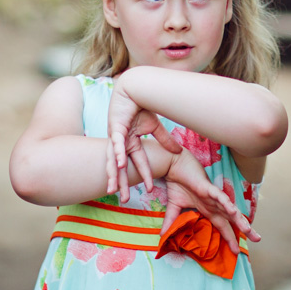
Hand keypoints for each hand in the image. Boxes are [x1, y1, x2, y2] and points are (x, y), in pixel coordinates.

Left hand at [106, 79, 182, 202]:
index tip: (149, 190)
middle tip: (123, 200)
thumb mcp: (156, 126)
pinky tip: (119, 165)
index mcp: (131, 143)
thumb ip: (165, 140)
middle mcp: (122, 143)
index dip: (145, 176)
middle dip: (122, 184)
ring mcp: (116, 137)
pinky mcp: (115, 128)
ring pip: (113, 160)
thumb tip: (178, 152)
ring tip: (112, 190)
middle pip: (122, 168)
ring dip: (113, 175)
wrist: (134, 89)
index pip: (140, 163)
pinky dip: (117, 154)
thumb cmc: (142, 106)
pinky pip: (117, 144)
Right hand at [161, 148, 260, 253]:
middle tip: (257, 239)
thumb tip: (162, 235)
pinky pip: (219, 196)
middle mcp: (214, 205)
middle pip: (232, 219)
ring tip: (248, 229)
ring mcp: (212, 196)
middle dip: (245, 229)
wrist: (173, 165)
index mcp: (208, 210)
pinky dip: (226, 203)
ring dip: (238, 219)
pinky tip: (233, 211)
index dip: (230, 238)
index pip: (222, 227)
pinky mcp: (208, 188)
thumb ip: (171, 221)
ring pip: (229, 209)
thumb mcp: (174, 207)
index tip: (236, 251)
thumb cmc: (177, 183)